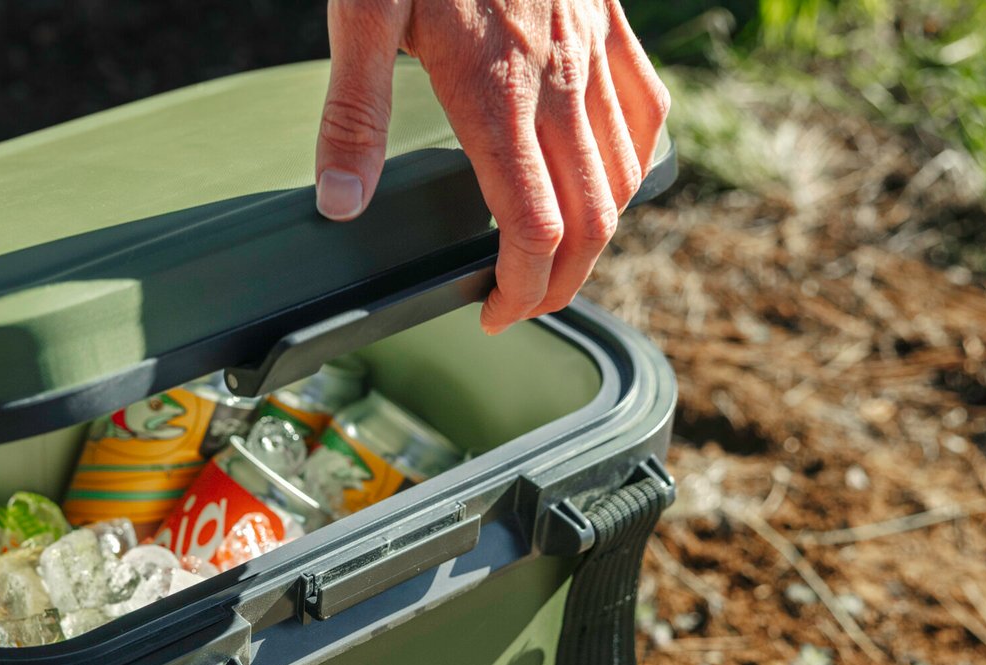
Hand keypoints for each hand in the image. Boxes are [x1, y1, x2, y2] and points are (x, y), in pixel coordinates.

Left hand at [314, 0, 668, 333]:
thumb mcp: (361, 15)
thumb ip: (353, 115)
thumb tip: (339, 203)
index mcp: (496, 92)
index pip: (535, 226)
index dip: (522, 288)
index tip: (495, 312)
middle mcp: (557, 81)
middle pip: (594, 217)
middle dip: (565, 282)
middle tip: (525, 306)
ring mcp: (592, 51)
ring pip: (627, 172)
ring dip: (602, 234)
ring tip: (560, 262)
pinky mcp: (609, 23)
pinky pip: (645, 107)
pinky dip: (637, 160)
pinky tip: (613, 177)